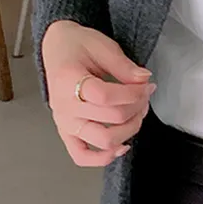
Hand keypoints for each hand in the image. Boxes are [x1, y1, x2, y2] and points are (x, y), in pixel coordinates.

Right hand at [41, 20, 155, 167]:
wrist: (56, 48)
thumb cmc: (77, 46)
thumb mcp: (102, 46)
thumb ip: (124, 66)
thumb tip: (144, 80)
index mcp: (68, 80)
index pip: (107, 97)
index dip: (133, 94)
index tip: (146, 85)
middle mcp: (64, 106)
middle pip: (111, 119)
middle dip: (137, 107)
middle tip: (145, 93)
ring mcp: (64, 123)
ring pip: (104, 140)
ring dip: (129, 130)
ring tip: (137, 113)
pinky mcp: (67, 133)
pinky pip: (82, 156)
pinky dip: (103, 157)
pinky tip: (122, 145)